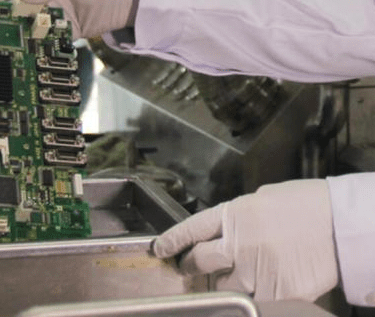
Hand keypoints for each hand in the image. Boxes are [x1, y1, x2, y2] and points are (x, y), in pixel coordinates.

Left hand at [153, 179, 337, 301]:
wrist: (341, 225)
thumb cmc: (306, 205)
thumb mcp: (263, 200)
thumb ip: (239, 217)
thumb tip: (226, 229)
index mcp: (234, 215)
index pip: (191, 229)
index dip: (172, 240)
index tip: (160, 249)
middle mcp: (238, 243)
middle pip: (199, 262)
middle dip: (191, 266)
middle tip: (191, 267)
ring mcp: (255, 270)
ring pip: (222, 287)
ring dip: (223, 284)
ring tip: (237, 277)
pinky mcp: (275, 293)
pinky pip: (252, 302)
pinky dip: (252, 297)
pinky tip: (261, 288)